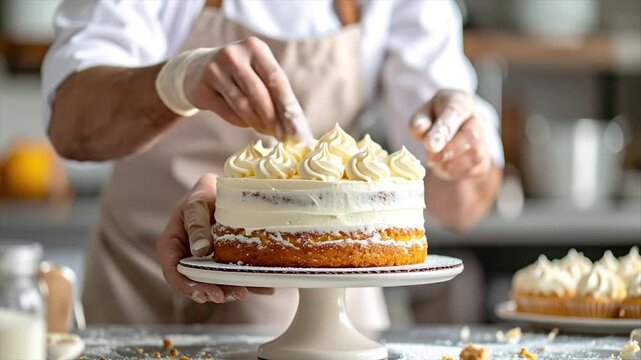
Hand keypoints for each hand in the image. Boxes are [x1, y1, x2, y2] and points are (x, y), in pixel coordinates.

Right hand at [156, 174, 273, 302]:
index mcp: (172, 246)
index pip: (173, 271)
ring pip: (217, 283)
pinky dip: (250, 283)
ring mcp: (207, 263)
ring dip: (232, 289)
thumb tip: (201, 251)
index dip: (187, 286)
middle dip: (214, 291)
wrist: (222, 190)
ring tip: (247, 291)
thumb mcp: (197, 204)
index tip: (204, 293)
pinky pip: (236, 276)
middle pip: (197, 282)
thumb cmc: (203, 194)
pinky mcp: (225, 263)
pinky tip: (266, 287)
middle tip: (232, 294)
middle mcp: (187, 258)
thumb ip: (196, 225)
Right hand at [182, 37, 309, 140]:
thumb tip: (294, 123)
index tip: (297, 127)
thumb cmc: (239, 73)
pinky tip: (249, 123)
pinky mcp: (202, 88)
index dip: (288, 105)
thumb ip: (275, 90)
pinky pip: (228, 113)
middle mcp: (234, 55)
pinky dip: (242, 122)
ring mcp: (214, 70)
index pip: (276, 78)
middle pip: (259, 94)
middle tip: (284, 136)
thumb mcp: (258, 70)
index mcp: (255, 47)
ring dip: (258, 123)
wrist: (197, 69)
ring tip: (268, 131)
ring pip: (243, 105)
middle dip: (274, 119)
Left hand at [409, 90, 491, 180]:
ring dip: (450, 163)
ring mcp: (484, 139)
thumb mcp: (422, 114)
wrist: (454, 128)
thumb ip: (419, 121)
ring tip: (435, 160)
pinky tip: (444, 165)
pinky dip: (455, 172)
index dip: (443, 130)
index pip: (454, 113)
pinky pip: (474, 169)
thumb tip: (420, 130)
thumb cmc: (436, 118)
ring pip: (474, 155)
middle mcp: (478, 119)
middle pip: (470, 136)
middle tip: (429, 158)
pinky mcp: (485, 159)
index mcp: (459, 102)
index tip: (430, 145)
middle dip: (447, 151)